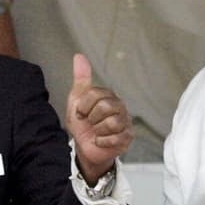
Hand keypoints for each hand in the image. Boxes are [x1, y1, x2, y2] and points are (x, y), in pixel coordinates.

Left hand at [65, 54, 132, 181]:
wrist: (84, 147)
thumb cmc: (82, 124)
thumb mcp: (77, 100)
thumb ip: (81, 79)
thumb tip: (79, 57)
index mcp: (108, 95)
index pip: (94, 94)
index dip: (83, 106)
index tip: (81, 113)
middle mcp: (119, 106)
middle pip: (104, 107)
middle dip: (91, 118)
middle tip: (90, 123)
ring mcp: (125, 121)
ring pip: (111, 123)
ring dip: (97, 131)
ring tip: (96, 132)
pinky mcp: (128, 137)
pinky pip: (115, 138)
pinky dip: (102, 142)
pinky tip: (101, 141)